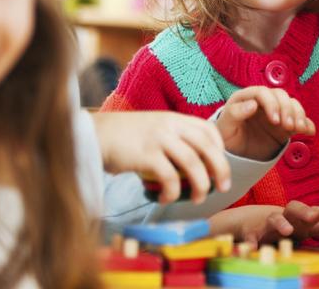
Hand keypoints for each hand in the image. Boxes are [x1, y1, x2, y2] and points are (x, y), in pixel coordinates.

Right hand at [93, 111, 230, 203]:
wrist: (94, 134)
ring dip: (201, 184)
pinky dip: (173, 192)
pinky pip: (169, 177)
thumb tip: (193, 164)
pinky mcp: (146, 155)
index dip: (220, 148)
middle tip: (224, 187)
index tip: (220, 166)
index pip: (208, 129)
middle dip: (220, 168)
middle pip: (206, 146)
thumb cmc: (124, 137)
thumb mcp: (154, 129)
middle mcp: (170, 125)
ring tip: (198, 199)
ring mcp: (158, 139)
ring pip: (192, 162)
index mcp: (174, 118)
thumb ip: (172, 138)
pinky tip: (167, 200)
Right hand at [210, 202, 318, 244]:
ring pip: (274, 219)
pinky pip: (251, 236)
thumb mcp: (304, 226)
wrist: (252, 221)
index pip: (313, 211)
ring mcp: (268, 223)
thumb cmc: (286, 224)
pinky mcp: (252, 232)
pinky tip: (253, 248)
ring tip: (288, 232)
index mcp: (299, 217)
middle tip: (314, 217)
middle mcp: (285, 216)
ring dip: (281, 224)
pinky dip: (251, 241)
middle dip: (305, 212)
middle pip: (295, 208)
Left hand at [217, 86, 314, 160]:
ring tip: (299, 129)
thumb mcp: (225, 127)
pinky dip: (307, 124)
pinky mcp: (285, 124)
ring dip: (298, 114)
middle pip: (281, 96)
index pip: (263, 92)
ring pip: (292, 104)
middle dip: (287, 109)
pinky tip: (309, 131)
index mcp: (247, 97)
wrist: (235, 154)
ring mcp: (276, 112)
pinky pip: (300, 119)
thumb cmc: (227, 137)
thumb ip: (235, 113)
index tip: (275, 120)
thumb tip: (253, 104)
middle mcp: (263, 102)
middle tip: (288, 126)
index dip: (271, 104)